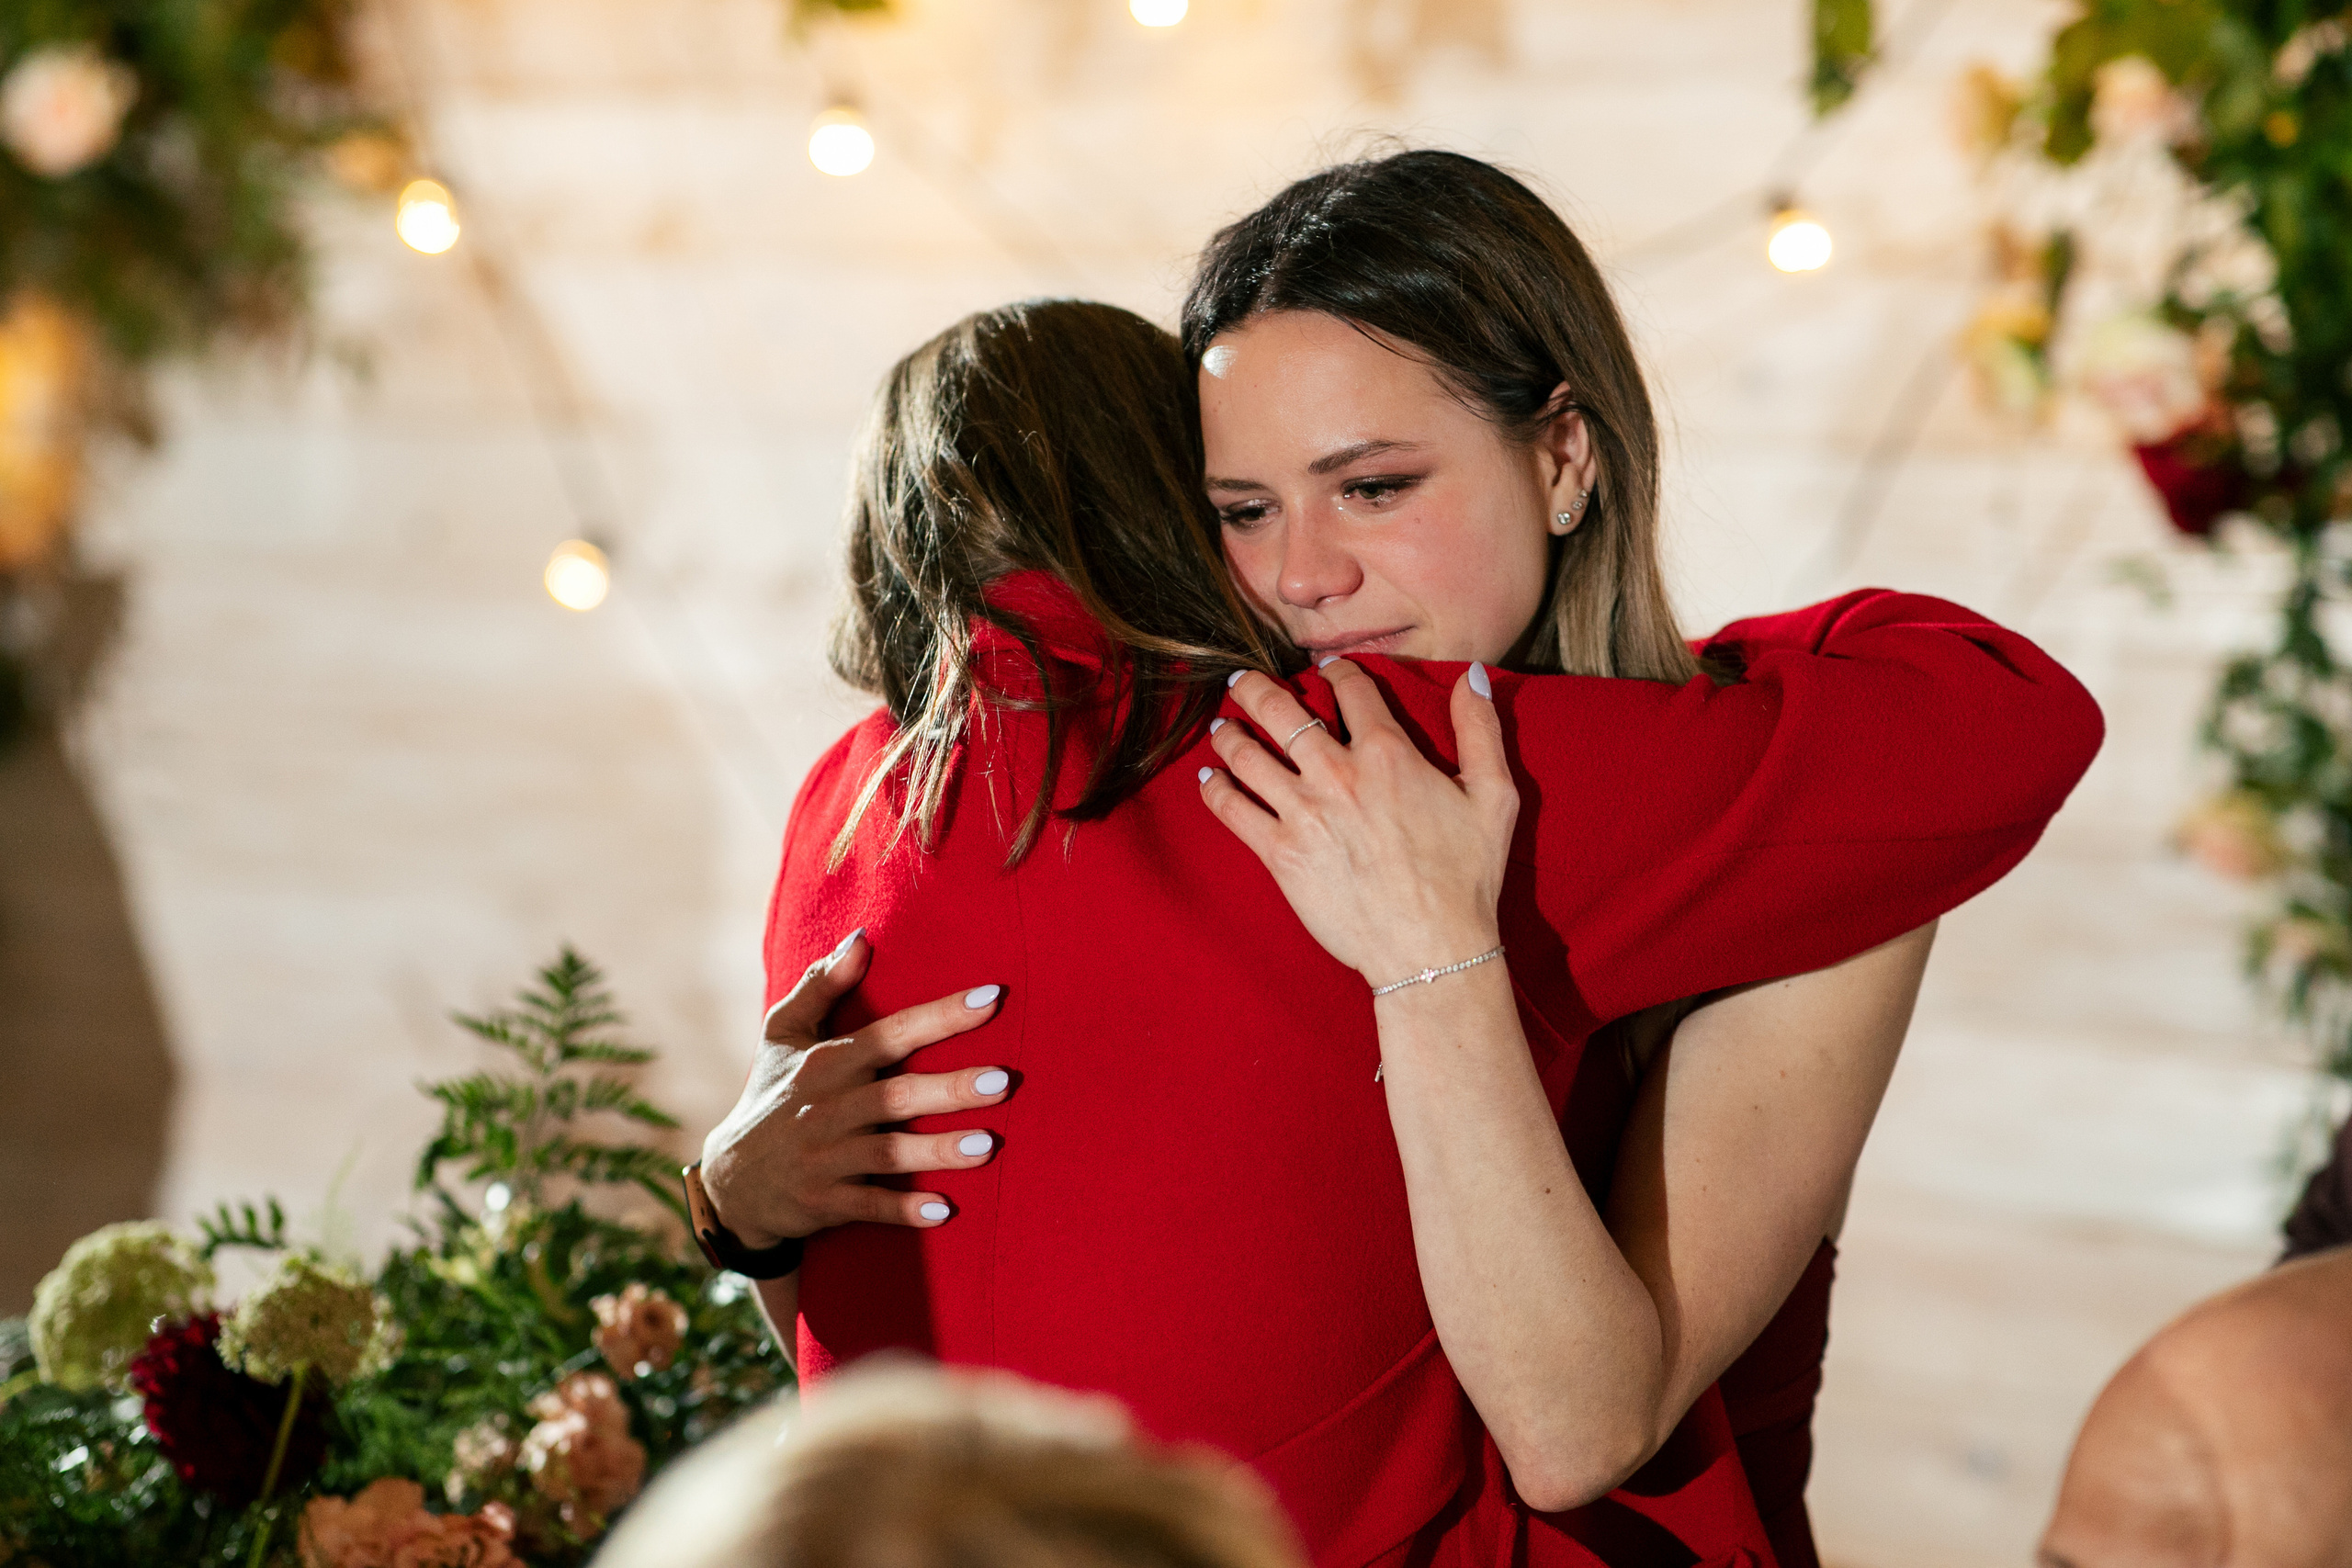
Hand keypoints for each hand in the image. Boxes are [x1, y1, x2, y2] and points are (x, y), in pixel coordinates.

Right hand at [699, 930, 1010, 1244]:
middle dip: (951, 1088)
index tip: (993, 998)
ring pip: (889, 1152)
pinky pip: (869, 1206)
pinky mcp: (824, 1201)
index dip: (941, 1015)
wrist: (731, 1181)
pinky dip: (903, 1210)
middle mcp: (827, 1108)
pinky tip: (944, 1210)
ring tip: (988, 1145)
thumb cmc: (772, 1095)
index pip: (891, 1033)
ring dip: (938, 1150)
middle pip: (897, 1095)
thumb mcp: (782, 1035)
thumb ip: (821, 985)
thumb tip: (862, 937)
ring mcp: (825, 1158)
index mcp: (827, 1061)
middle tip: (1004, 1080)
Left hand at [1199, 661, 1517, 984]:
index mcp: (1388, 753)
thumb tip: (1473, 675)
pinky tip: (1210, 779)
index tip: (1323, 669)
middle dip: (1254, 687)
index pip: (1350, 689)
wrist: (1432, 948)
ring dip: (1228, 734)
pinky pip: (1232, 810)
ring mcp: (1303, 813)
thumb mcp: (1494, 796)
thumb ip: (1481, 729)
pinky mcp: (1280, 853)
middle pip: (1280, 711)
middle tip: (1240, 679)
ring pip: (1247, 755)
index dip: (1334, 670)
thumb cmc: (1467, 876)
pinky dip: (1215, 789)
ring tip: (1221, 727)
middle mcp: (1338, 774)